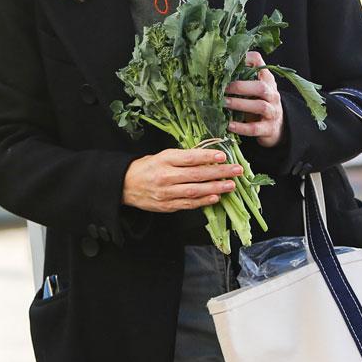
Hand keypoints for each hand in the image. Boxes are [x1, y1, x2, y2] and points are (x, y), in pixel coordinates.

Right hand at [122, 147, 242, 212]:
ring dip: (216, 188)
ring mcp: (166, 193)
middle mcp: (165, 176)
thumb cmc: (145, 168)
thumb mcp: (162, 156)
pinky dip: (203, 201)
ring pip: (195, 190)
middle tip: (236, 170)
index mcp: (164, 160)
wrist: (124, 185)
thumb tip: (207, 157)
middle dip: (219, 172)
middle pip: (197, 174)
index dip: (207, 156)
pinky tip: (216, 197)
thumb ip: (182, 157)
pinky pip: (188, 204)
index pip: (189, 157)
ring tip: (231, 185)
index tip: (223, 155)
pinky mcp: (166, 205)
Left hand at [226, 51, 283, 147]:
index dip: (247, 60)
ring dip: (240, 104)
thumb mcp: (254, 89)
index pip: (260, 64)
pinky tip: (229, 125)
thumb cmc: (259, 103)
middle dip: (240, 87)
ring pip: (260, 106)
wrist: (277, 126)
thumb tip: (214, 73)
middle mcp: (272, 94)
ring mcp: (272, 112)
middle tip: (222, 89)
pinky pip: (255, 128)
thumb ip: (241, 80)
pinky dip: (241, 127)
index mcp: (267, 80)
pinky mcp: (268, 129)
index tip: (230, 62)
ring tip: (223, 103)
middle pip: (261, 87)